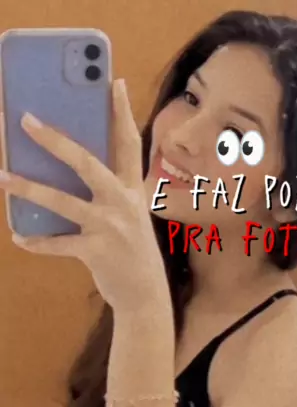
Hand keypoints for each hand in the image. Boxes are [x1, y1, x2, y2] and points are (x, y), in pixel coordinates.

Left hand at [0, 78, 165, 315]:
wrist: (146, 296)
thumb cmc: (131, 252)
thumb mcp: (128, 217)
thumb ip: (106, 193)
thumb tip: (63, 172)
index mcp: (132, 191)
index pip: (129, 144)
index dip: (122, 113)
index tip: (115, 83)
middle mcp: (123, 204)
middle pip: (87, 163)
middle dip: (55, 140)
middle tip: (25, 119)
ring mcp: (110, 228)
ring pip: (63, 202)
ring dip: (29, 188)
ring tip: (3, 176)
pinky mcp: (97, 252)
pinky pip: (58, 244)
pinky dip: (37, 242)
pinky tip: (19, 237)